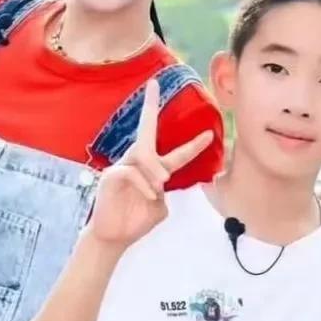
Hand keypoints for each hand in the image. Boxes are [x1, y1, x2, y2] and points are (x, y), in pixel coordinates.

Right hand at [89, 79, 213, 248]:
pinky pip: (131, 171)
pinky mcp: (111, 176)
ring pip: (142, 152)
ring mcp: (123, 166)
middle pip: (146, 129)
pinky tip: (148, 195)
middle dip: (150, 105)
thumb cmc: (135, 222)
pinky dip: (143, 184)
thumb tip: (159, 188)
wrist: (114, 237)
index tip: (210, 134)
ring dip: (155, 169)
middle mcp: (138, 162)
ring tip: (160, 183)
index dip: (193, 145)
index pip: (176, 155)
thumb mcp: (159, 210)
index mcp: (154, 170)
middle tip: (154, 83)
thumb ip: (164, 197)